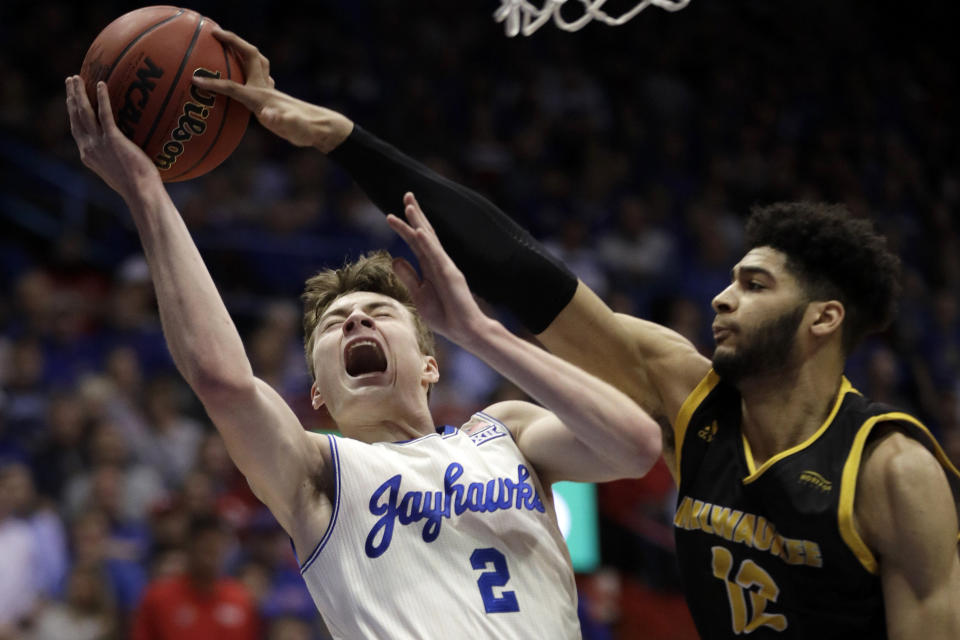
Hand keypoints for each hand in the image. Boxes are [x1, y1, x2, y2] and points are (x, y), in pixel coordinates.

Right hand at [65, 75, 160, 199]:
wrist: (140, 193)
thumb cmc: (139, 187)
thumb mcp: (121, 172)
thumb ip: (118, 158)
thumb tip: (129, 152)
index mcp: (88, 155)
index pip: (76, 129)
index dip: (72, 112)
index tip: (70, 98)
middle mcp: (88, 148)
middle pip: (75, 116)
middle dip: (71, 97)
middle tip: (71, 80)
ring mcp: (99, 143)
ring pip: (84, 112)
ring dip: (79, 93)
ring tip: (77, 78)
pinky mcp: (112, 140)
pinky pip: (104, 114)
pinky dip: (101, 98)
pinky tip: (101, 84)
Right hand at [192, 28, 351, 151]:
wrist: (321, 129)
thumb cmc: (306, 130)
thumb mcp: (293, 129)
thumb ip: (281, 121)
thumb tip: (269, 114)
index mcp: (263, 97)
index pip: (233, 87)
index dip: (214, 84)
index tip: (195, 78)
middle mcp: (265, 88)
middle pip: (249, 56)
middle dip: (231, 41)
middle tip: (212, 32)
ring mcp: (270, 91)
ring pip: (255, 62)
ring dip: (240, 50)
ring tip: (222, 44)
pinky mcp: (272, 96)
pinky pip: (255, 76)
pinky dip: (245, 68)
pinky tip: (240, 75)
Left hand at [386, 193, 491, 346]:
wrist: (465, 330)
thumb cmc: (445, 315)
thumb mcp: (419, 295)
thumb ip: (408, 277)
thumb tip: (395, 258)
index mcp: (430, 266)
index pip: (415, 242)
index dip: (404, 227)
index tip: (390, 215)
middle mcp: (438, 262)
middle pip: (425, 233)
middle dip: (415, 214)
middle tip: (407, 195)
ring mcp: (445, 267)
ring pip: (430, 240)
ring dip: (419, 222)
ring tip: (409, 206)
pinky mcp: (451, 275)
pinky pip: (436, 256)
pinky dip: (427, 243)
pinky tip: (418, 231)